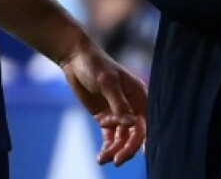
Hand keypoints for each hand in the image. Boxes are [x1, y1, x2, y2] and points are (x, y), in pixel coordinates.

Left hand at [60, 38, 147, 165]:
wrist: (75, 59)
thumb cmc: (95, 65)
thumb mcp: (106, 82)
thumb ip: (119, 104)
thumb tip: (131, 125)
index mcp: (139, 95)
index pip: (145, 120)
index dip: (146, 137)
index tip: (144, 153)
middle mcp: (132, 106)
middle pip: (135, 133)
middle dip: (128, 147)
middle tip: (117, 160)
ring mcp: (118, 114)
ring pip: (122, 138)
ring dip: (115, 149)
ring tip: (103, 159)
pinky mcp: (105, 118)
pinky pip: (109, 137)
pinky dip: (107, 147)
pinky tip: (100, 157)